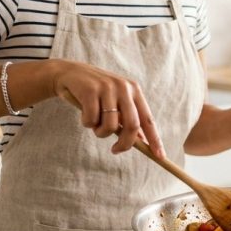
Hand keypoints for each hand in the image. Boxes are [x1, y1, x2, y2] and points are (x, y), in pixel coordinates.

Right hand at [50, 60, 164, 157]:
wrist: (70, 73)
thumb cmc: (96, 93)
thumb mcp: (116, 102)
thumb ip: (128, 118)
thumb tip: (142, 141)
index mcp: (134, 90)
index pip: (148, 119)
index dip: (154, 139)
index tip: (160, 156)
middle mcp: (124, 88)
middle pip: (132, 126)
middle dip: (125, 143)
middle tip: (115, 150)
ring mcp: (107, 88)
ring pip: (111, 126)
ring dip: (100, 132)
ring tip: (94, 124)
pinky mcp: (90, 91)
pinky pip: (91, 120)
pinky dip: (87, 123)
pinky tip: (84, 114)